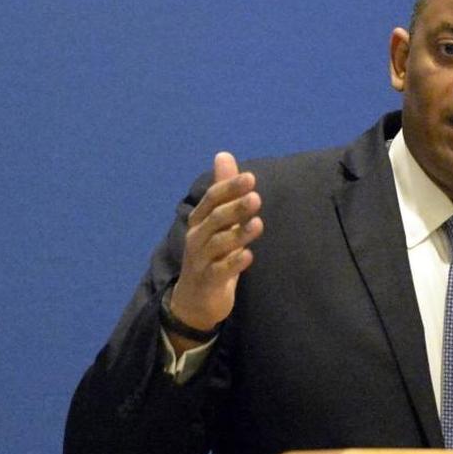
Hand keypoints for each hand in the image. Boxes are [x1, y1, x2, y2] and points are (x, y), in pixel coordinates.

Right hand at [168, 152, 262, 341]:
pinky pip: (220, 271)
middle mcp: (197, 238)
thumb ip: (224, 191)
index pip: (212, 200)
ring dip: (239, 234)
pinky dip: (234, 263)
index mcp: (200, 221)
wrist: (195, 299)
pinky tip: (249, 256)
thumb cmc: (211, 254)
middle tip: (256, 197)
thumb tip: (224, 154)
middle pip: (214, 219)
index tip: (251, 178)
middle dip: (235, 208)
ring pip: (218, 244)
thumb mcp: (218, 221)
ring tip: (258, 224)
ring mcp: (201, 260)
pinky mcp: (209, 281)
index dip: (229, 188)